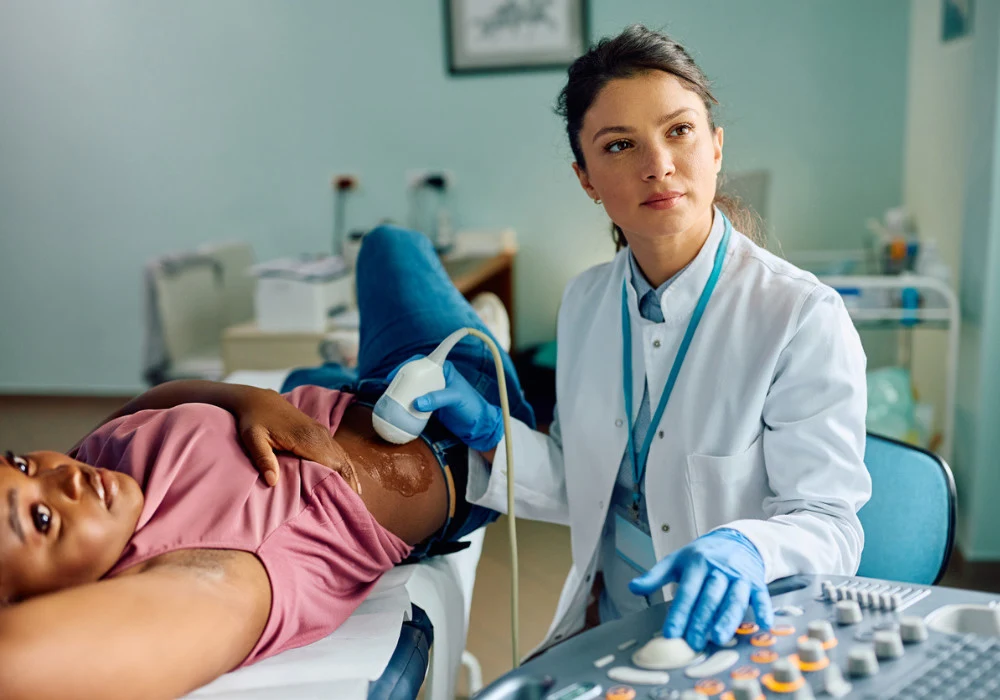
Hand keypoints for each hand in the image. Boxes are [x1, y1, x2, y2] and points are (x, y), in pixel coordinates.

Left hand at [232, 387, 360, 493]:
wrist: (259, 400)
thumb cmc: (254, 421)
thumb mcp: (252, 439)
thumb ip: (263, 458)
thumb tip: (272, 481)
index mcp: (306, 438)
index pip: (331, 464)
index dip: (340, 483)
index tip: (344, 502)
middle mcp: (319, 435)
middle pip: (342, 463)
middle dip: (350, 483)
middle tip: (353, 506)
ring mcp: (322, 433)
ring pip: (343, 457)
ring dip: (350, 476)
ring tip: (355, 498)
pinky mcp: (321, 433)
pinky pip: (339, 452)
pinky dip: (344, 467)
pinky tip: (348, 480)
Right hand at [388, 357, 502, 451]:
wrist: (479, 426)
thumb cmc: (472, 408)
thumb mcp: (456, 400)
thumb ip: (437, 399)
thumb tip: (416, 403)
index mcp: (444, 370)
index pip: (422, 361)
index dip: (406, 365)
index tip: (394, 375)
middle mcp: (437, 378)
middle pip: (414, 375)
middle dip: (400, 380)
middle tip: (389, 389)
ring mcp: (433, 391)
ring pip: (413, 388)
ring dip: (402, 393)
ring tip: (391, 399)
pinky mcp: (431, 404)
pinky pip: (415, 401)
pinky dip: (407, 404)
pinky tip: (399, 409)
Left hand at [628, 529, 771, 649]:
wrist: (736, 539)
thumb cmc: (702, 555)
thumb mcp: (676, 561)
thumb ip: (655, 576)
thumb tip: (632, 588)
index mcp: (696, 563)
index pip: (686, 591)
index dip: (679, 612)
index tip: (671, 633)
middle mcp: (718, 569)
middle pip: (709, 597)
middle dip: (701, 620)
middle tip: (693, 642)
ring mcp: (738, 575)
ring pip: (733, 598)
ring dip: (727, 618)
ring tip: (719, 637)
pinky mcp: (755, 581)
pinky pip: (760, 596)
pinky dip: (764, 609)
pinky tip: (762, 624)